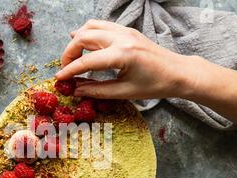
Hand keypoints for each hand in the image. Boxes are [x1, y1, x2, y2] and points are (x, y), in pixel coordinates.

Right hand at [56, 19, 197, 99]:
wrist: (178, 73)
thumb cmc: (155, 85)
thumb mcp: (124, 92)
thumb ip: (97, 90)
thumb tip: (76, 90)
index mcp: (122, 55)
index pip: (86, 61)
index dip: (69, 70)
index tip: (59, 79)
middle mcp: (121, 38)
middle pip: (83, 37)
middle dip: (69, 52)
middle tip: (65, 69)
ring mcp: (124, 31)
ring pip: (91, 26)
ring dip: (77, 39)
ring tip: (72, 56)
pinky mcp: (127, 30)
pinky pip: (101, 25)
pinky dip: (88, 32)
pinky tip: (83, 42)